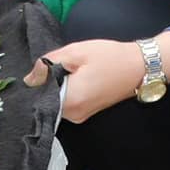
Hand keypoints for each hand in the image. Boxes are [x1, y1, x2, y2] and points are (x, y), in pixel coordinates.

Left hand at [22, 38, 145, 124]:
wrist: (140, 66)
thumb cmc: (110, 57)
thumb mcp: (75, 52)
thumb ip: (47, 65)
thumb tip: (29, 79)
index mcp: (70, 101)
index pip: (38, 97)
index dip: (36, 82)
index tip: (41, 70)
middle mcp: (73, 115)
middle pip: (46, 100)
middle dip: (47, 83)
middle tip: (59, 66)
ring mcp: (81, 116)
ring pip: (56, 101)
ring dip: (57, 86)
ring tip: (70, 70)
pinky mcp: (86, 113)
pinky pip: (67, 103)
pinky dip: (66, 90)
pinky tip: (75, 77)